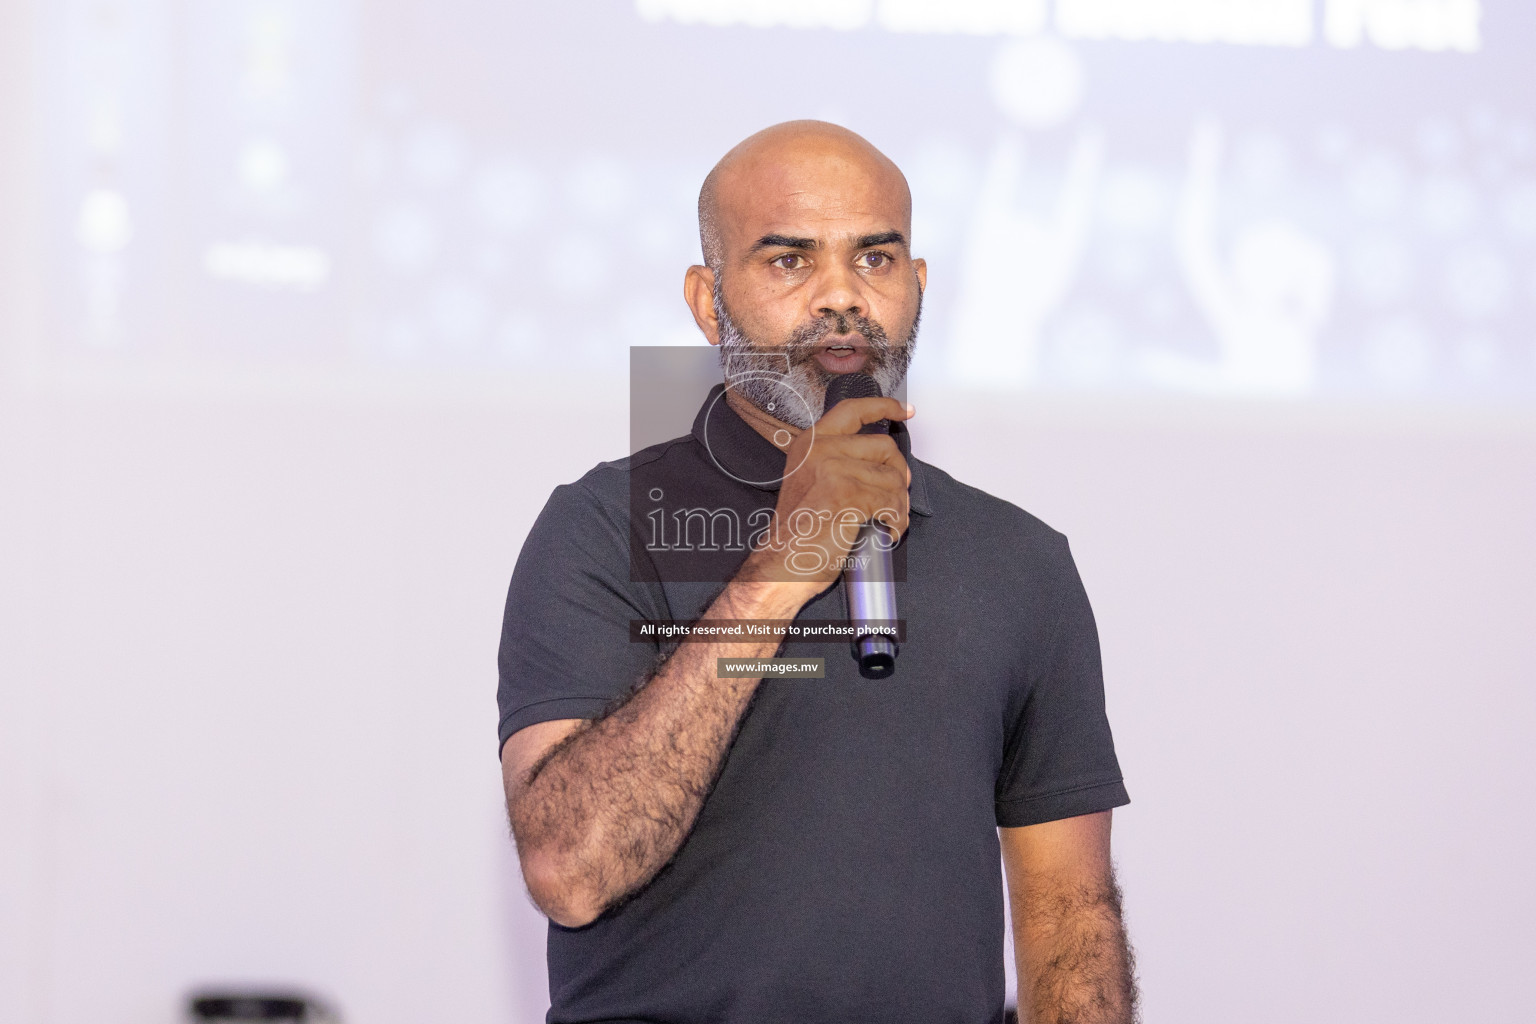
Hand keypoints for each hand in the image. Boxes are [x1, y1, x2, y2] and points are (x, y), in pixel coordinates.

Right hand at [738, 396, 913, 601]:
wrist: (781, 563)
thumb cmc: (798, 532)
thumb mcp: (812, 482)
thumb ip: (839, 461)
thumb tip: (884, 463)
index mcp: (811, 444)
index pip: (853, 410)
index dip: (884, 407)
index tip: (905, 411)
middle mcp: (821, 450)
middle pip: (885, 447)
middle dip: (899, 475)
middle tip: (894, 498)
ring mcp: (833, 470)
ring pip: (893, 479)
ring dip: (898, 506)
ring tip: (885, 523)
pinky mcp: (848, 495)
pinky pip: (891, 503)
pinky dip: (896, 522)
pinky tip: (884, 533)